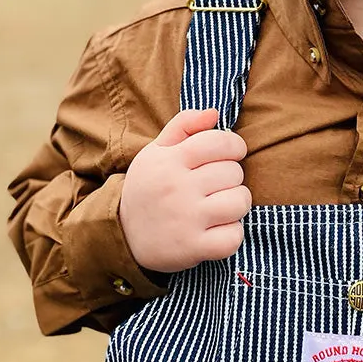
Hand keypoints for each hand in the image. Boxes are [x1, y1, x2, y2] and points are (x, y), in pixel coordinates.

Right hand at [119, 108, 250, 272]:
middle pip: (234, 173)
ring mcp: (186, 219)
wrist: (122, 234)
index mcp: (170, 160)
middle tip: (215, 186)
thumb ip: (184, 125)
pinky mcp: (192, 248)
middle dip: (232, 178)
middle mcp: (177, 187)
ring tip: (219, 206)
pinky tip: (217, 230)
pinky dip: (232, 234)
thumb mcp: (157, 150)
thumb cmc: (149, 186)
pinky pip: (234, 236)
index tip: (231, 155)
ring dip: (236, 204)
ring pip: (240, 202)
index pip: (220, 142)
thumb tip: (215, 113)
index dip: (235, 146)